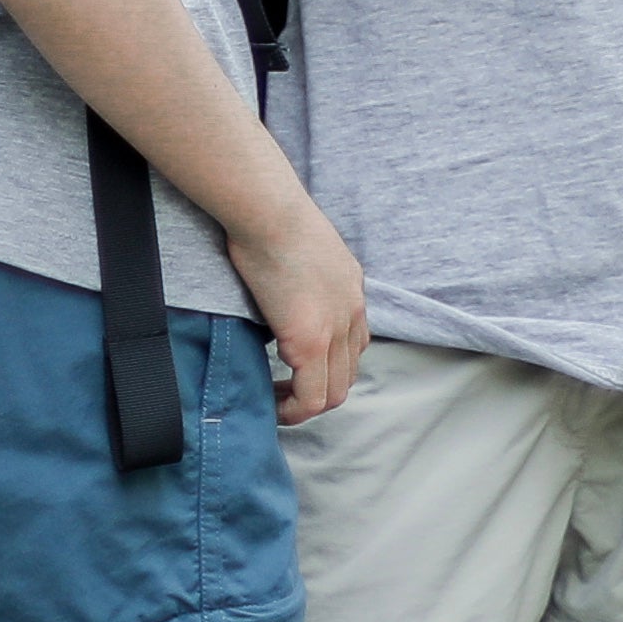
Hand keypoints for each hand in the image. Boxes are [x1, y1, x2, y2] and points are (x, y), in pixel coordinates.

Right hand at [227, 190, 369, 423]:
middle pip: (348, 373)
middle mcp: (352, 311)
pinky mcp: (310, 342)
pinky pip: (311, 398)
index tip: (295, 367)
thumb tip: (280, 292)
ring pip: (334, 392)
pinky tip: (272, 403)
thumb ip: (302, 276)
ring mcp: (335, 330)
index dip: (327, 363)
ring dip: (306, 405)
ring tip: (276, 402)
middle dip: (318, 389)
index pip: (353, 342)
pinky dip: (294, 411)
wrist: (269, 211)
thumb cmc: (270, 216)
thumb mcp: (300, 245)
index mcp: (350, 288)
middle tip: (284, 391)